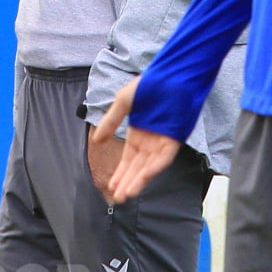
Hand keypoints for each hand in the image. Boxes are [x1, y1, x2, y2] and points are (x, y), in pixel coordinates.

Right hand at [92, 79, 182, 204]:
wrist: (171, 73)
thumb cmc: (149, 84)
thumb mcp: (123, 102)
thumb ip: (110, 121)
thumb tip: (96, 141)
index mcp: (138, 134)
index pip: (128, 160)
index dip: (120, 174)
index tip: (112, 188)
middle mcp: (151, 141)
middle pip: (138, 167)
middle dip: (128, 182)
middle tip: (118, 199)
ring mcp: (163, 140)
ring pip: (150, 166)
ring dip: (139, 180)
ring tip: (127, 194)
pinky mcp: (175, 138)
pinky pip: (164, 157)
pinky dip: (154, 167)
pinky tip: (144, 177)